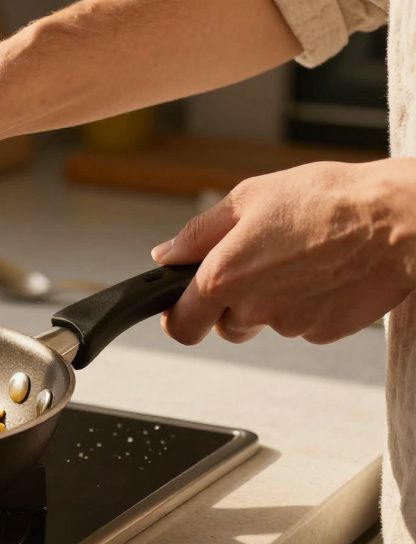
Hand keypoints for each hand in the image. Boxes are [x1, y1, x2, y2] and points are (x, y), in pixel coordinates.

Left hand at [153, 159, 415, 344]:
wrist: (399, 219)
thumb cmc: (328, 200)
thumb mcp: (250, 197)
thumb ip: (199, 233)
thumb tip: (167, 254)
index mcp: (224, 277)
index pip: (182, 325)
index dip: (180, 317)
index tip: (184, 306)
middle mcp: (254, 309)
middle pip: (226, 326)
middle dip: (233, 304)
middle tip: (260, 265)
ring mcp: (291, 324)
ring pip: (266, 323)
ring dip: (273, 300)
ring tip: (301, 258)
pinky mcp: (325, 331)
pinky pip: (303, 323)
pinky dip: (308, 304)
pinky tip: (326, 271)